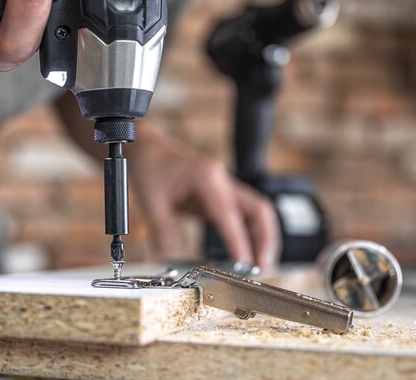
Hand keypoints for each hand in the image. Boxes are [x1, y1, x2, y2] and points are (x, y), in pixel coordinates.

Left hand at [128, 125, 280, 270]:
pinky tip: (244, 252)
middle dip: (266, 240)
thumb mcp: (152, 203)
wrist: (148, 149)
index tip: (245, 265)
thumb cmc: (151, 167)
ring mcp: (225, 186)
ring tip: (259, 265)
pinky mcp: (221, 194)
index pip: (230, 215)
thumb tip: (169, 261)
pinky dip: (249, 234)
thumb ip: (163, 233)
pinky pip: (243, 215)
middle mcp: (222, 180)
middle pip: (259, 210)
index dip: (240, 243)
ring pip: (257, 212)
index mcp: (207, 178)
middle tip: (262, 268)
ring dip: (262, 238)